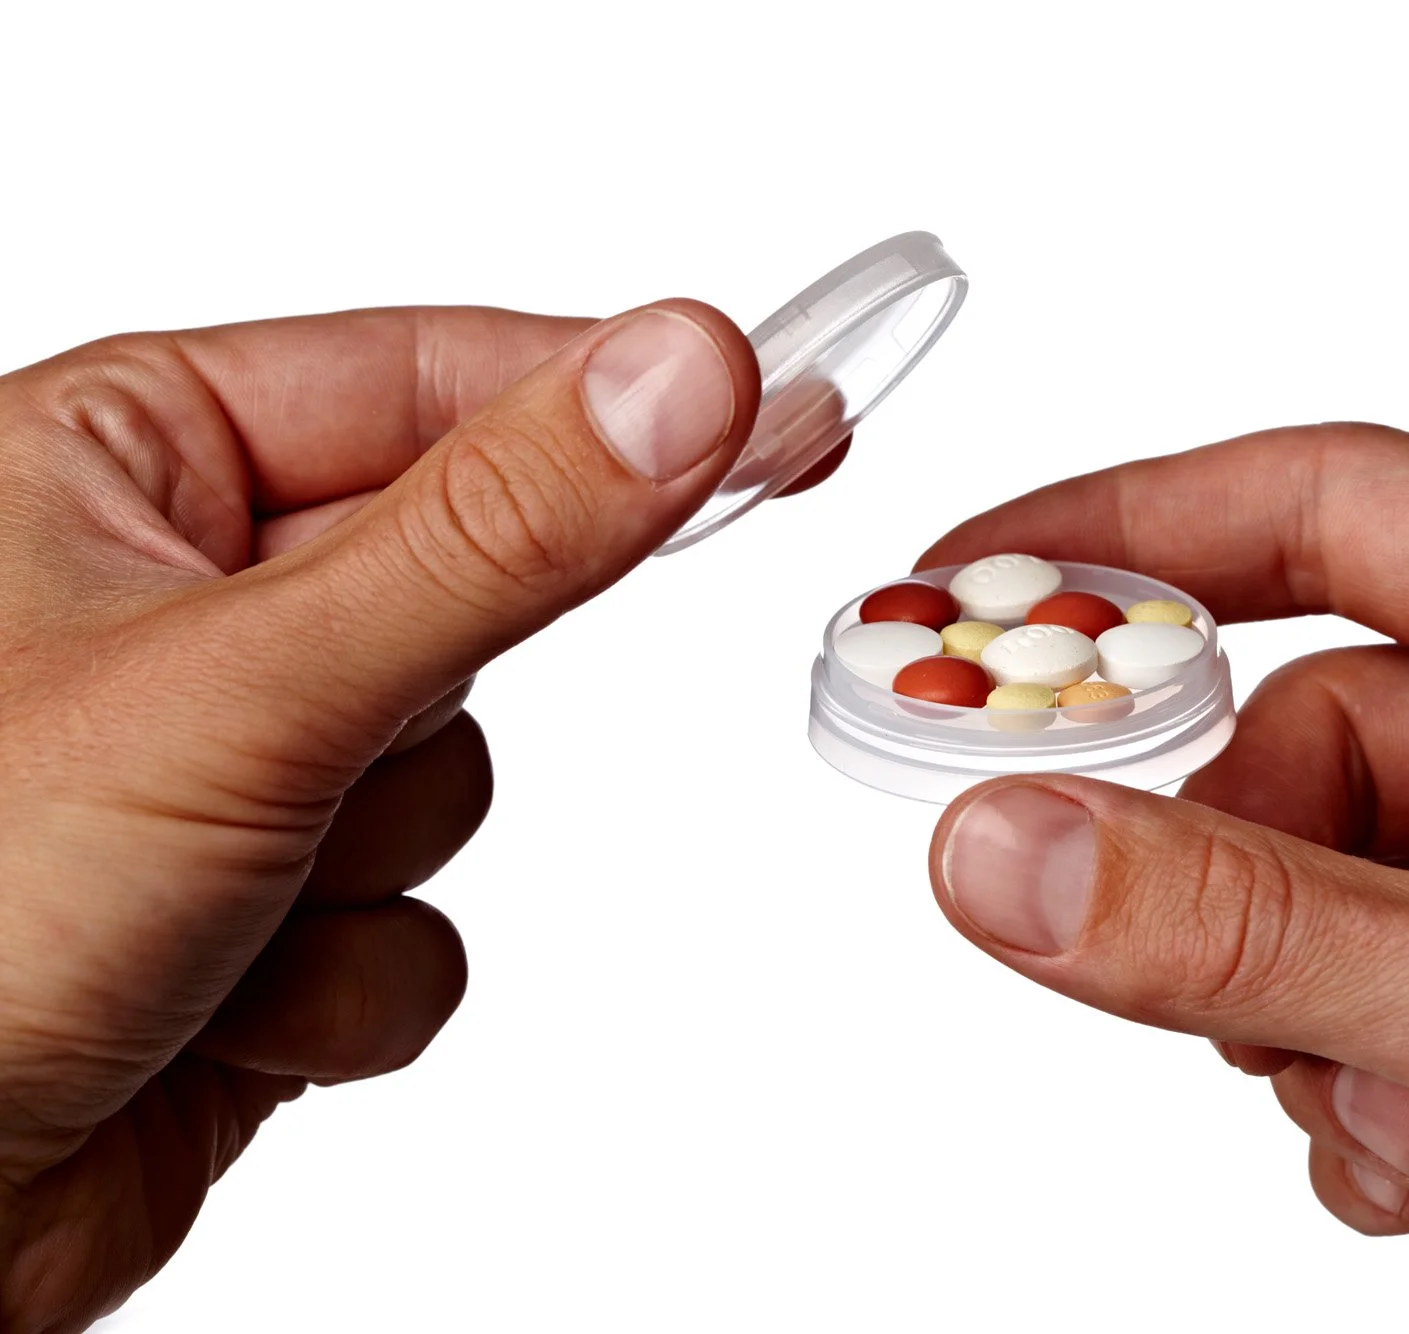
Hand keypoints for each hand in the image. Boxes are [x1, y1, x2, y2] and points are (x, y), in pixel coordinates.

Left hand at [0, 300, 831, 1331]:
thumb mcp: (251, 684)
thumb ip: (493, 533)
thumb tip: (682, 375)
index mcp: (114, 463)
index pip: (425, 377)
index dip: (603, 403)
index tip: (775, 412)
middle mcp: (173, 601)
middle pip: (465, 588)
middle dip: (414, 706)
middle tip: (338, 737)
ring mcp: (228, 764)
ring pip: (454, 771)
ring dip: (370, 862)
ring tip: (221, 905)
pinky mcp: (265, 914)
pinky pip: (421, 921)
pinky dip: (350, 980)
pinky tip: (218, 1004)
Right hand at [920, 425, 1408, 1331]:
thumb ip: (1250, 930)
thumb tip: (1004, 849)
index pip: (1325, 506)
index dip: (1131, 533)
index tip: (968, 585)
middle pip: (1298, 748)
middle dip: (1252, 903)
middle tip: (1213, 993)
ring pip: (1317, 901)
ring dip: (1309, 1033)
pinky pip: (1369, 1008)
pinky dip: (1364, 1104)